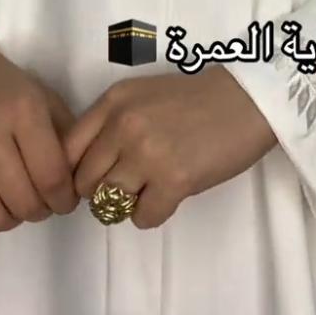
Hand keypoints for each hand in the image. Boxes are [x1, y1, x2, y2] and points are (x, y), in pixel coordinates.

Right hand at [0, 38, 78, 233]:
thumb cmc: (3, 84)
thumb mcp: (43, 97)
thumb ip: (65, 137)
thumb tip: (78, 182)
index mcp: (23, 111)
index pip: (51, 177)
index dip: (64, 200)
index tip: (66, 202)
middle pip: (23, 203)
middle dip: (40, 211)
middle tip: (42, 203)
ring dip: (9, 218)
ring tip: (14, 203)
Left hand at [64, 67, 276, 227]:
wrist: (248, 101)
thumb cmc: (196, 100)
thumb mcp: (142, 97)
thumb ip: (110, 123)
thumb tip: (86, 168)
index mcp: (113, 102)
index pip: (67, 151)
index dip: (76, 172)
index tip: (95, 178)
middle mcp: (123, 125)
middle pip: (84, 182)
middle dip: (100, 192)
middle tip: (126, 187)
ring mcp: (147, 153)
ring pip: (108, 203)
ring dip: (124, 206)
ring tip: (146, 193)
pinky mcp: (174, 180)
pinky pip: (142, 217)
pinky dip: (152, 214)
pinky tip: (168, 197)